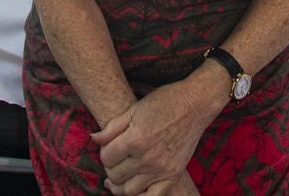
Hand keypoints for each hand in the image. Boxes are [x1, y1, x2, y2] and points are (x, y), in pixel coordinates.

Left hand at [93, 82, 210, 194]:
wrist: (195, 104)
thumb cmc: (164, 102)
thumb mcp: (133, 109)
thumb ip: (111, 128)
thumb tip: (93, 140)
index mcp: (135, 139)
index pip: (106, 158)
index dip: (104, 153)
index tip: (109, 148)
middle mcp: (147, 158)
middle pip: (115, 175)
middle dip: (110, 168)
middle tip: (115, 160)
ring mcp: (161, 169)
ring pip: (129, 191)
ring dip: (119, 185)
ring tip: (120, 177)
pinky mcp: (173, 175)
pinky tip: (134, 189)